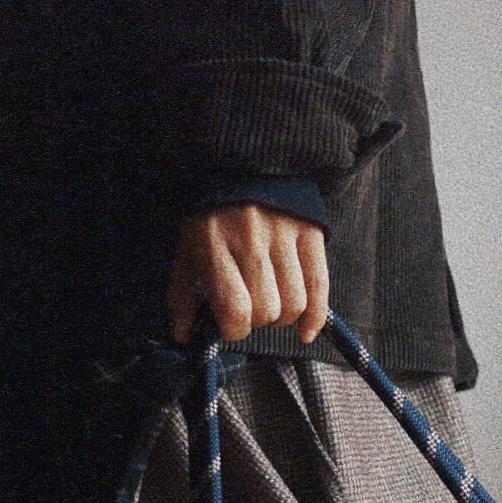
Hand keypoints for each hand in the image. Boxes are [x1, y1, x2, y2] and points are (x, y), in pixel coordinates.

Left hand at [168, 204, 329, 344]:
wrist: (242, 165)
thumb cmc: (209, 219)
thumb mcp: (185, 252)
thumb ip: (182, 297)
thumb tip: (184, 336)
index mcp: (215, 246)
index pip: (236, 310)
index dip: (234, 329)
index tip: (231, 323)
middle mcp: (251, 239)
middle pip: (266, 311)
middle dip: (258, 320)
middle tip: (251, 306)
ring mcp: (283, 234)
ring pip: (293, 304)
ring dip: (283, 316)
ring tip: (273, 304)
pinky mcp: (309, 231)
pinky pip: (319, 286)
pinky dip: (315, 316)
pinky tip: (305, 330)